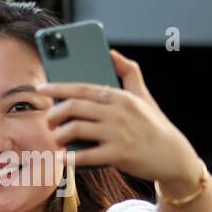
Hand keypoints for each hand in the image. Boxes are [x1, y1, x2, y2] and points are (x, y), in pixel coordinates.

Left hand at [39, 49, 199, 189]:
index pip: (82, 88)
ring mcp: (117, 133)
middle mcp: (118, 112)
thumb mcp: (144, 95)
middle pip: (73, 107)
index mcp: (120, 97)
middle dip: (53, 114)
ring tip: (57, 140)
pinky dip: (69, 158)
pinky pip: (84, 156)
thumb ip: (129, 72)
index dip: (57, 86)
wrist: (172, 155)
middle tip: (48, 122)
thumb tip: (112, 53)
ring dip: (58, 136)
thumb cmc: (153, 125)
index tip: (40, 88)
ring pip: (74, 129)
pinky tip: (63, 158)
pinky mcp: (117, 154)